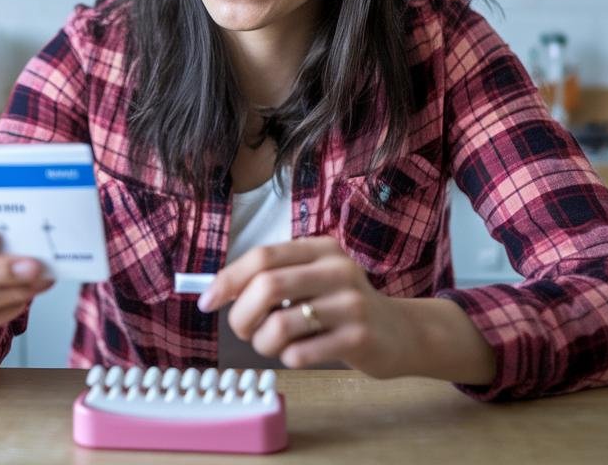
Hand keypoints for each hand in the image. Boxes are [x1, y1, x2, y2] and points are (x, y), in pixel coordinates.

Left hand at [198, 236, 496, 383]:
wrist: (401, 333)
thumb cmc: (343, 307)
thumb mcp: (315, 279)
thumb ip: (274, 278)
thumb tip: (216, 292)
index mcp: (321, 249)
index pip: (262, 256)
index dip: (228, 279)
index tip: (206, 302)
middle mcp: (337, 269)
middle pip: (267, 286)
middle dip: (241, 315)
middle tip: (241, 330)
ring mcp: (351, 304)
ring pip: (279, 326)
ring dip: (263, 343)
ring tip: (273, 345)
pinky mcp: (359, 337)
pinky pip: (300, 353)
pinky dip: (288, 358)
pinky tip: (301, 352)